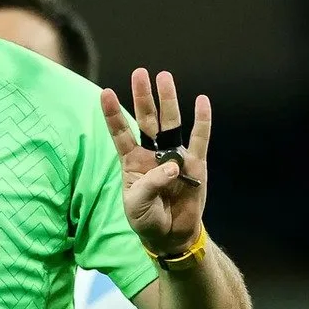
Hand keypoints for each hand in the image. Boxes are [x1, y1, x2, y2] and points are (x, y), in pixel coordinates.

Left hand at [101, 69, 208, 256]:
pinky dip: (202, 120)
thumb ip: (151, 183)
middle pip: (147, 120)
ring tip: (164, 77)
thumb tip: (173, 165)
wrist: (170, 236)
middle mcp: (152, 154)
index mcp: (132, 162)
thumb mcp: (138, 205)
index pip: (120, 133)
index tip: (105, 93)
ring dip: (168, 100)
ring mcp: (174, 156)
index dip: (113, 114)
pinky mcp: (195, 164)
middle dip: (142, 97)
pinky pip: (199, 139)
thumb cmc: (147, 220)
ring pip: (170, 123)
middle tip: (140, 73)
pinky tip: (202, 101)